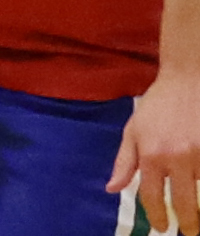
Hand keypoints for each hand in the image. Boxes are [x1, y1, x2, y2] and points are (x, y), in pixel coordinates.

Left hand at [109, 69, 199, 233]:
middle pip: (185, 203)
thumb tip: (111, 189)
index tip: (163, 227)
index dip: (158, 216)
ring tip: (198, 211)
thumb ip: (124, 162)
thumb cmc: (158, 105)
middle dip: (189, 223)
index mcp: (151, 153)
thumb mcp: (134, 130)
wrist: (188, 80)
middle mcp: (176, 157)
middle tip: (190, 231)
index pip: (152, 195)